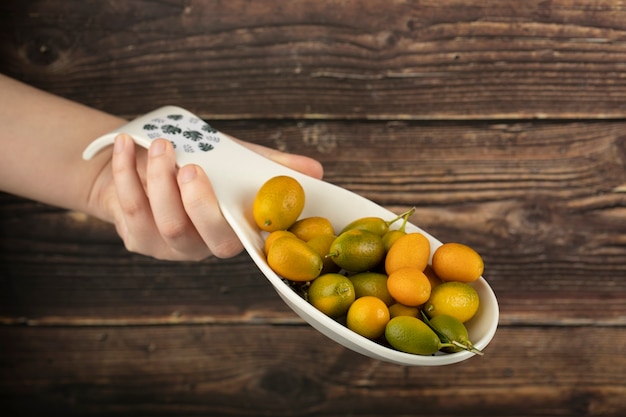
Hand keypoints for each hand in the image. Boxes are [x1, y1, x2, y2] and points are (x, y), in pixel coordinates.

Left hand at [90, 134, 323, 260]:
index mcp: (229, 232)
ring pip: (163, 221)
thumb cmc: (202, 168)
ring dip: (158, 179)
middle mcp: (199, 247)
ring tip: (161, 144)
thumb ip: (270, 167)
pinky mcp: (136, 238)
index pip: (235, 237)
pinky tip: (127, 144)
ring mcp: (165, 246)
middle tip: (190, 164)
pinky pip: (128, 208)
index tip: (235, 188)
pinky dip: (125, 172)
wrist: (146, 169)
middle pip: (196, 234)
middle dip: (194, 200)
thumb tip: (315, 170)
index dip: (233, 217)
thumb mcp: (237, 164)